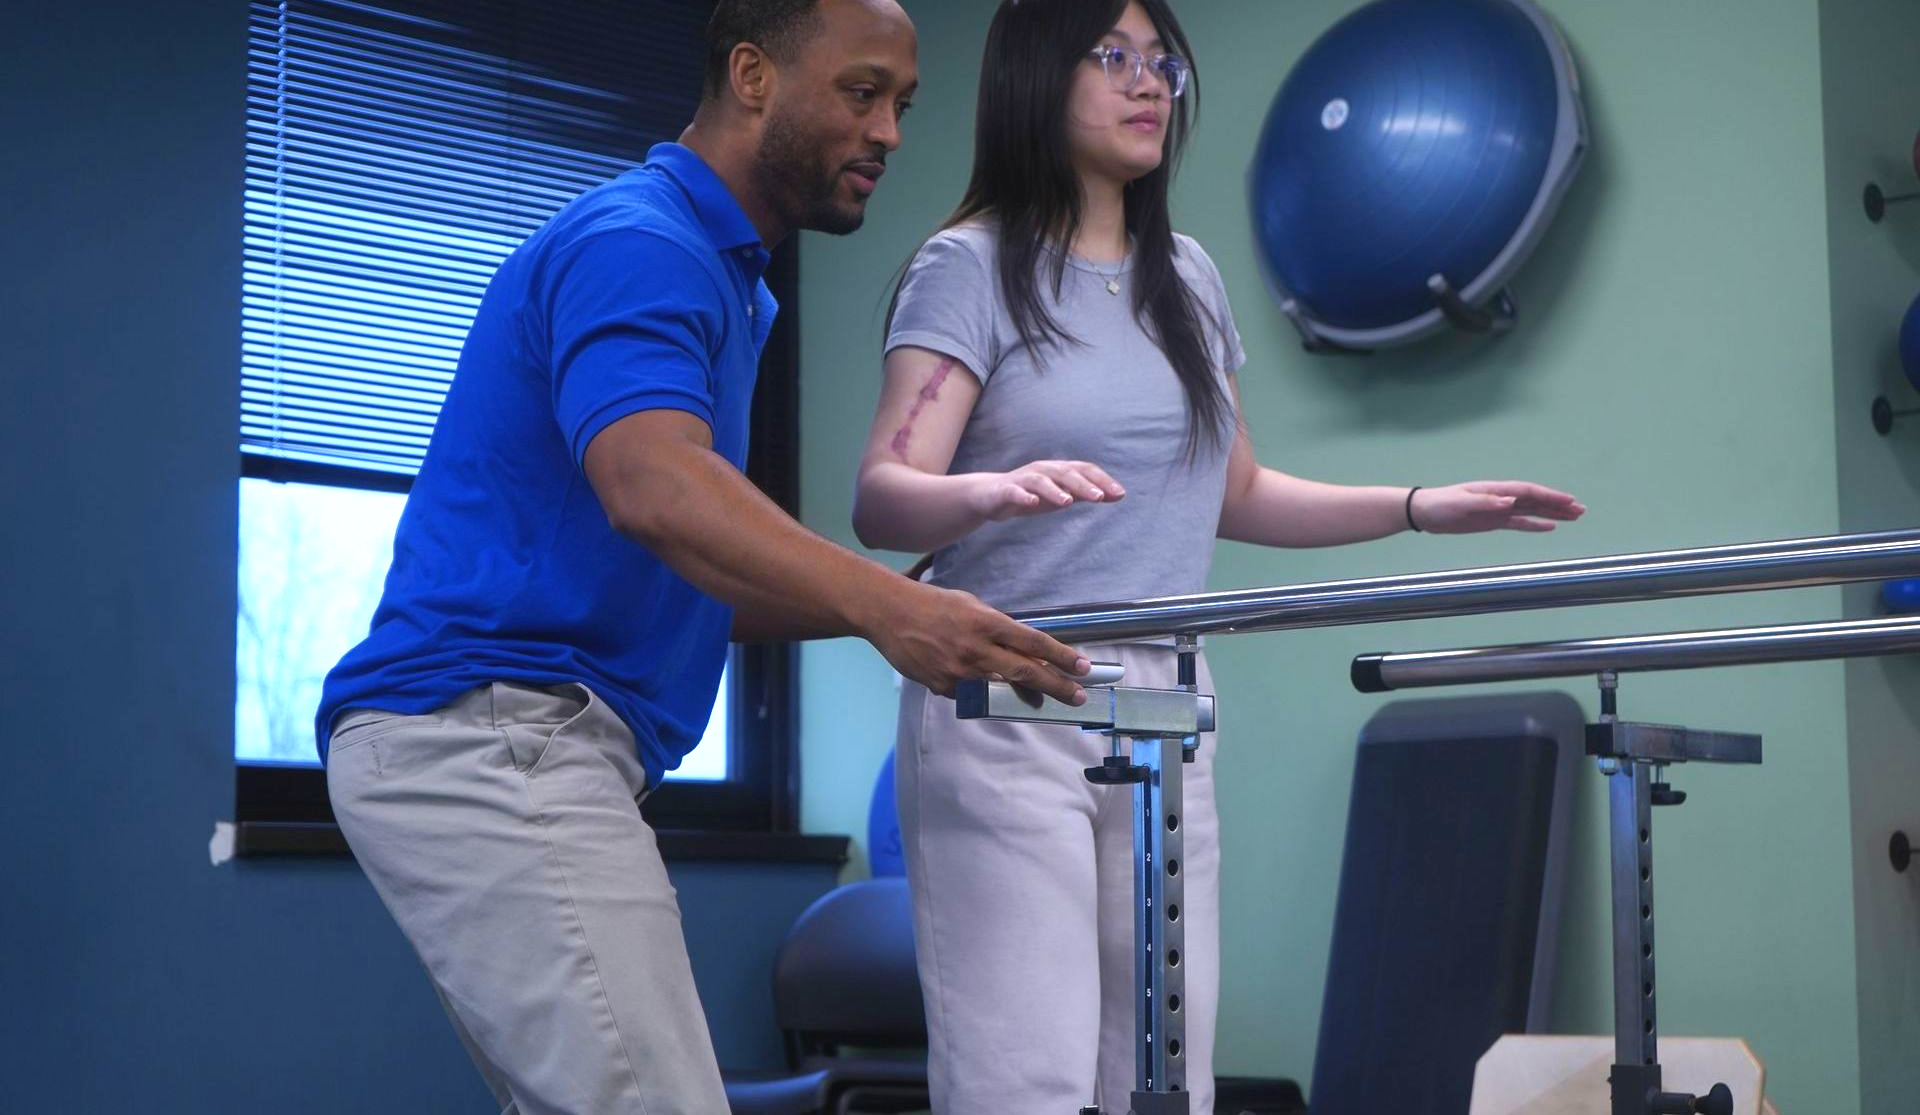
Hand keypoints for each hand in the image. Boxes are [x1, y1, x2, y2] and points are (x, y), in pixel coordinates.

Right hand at [861, 579, 1089, 704]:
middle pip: (1026, 672)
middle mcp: (977, 648)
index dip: (1062, 656)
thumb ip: (996, 626)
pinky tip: (972, 679)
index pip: (1034, 642)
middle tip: (1079, 696)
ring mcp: (960, 671)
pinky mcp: (943, 686)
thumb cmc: (931, 603)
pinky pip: (970, 693)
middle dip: (1057, 686)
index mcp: (986, 622)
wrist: (888, 612)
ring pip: (1001, 688)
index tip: (1083, 667)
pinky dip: (978, 688)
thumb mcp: (971, 604)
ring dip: (1024, 695)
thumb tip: (1020, 646)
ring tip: (1041, 701)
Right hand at [970, 460, 1125, 521]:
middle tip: (1099, 498)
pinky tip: (1032, 502)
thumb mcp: (1063, 495)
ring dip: (1055, 489)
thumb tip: (1119, 495)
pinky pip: (1015, 491)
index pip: (1084, 470)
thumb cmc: (1032, 494)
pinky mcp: (1006, 490)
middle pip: (1065, 473)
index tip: (1119, 494)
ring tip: (1068, 501)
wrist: (990, 496)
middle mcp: (1043, 470)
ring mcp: (1023, 479)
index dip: (1102, 480)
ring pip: (1041, 480)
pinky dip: (1024, 495)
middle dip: (1083, 485)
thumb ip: (1087, 494)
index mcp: (1058, 470)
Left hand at [1412, 481, 1585, 533]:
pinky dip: (1535, 524)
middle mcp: (1500, 497)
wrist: (1423, 512)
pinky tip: (1550, 527)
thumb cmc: (1440, 504)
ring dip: (1552, 513)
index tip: (1568, 501)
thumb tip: (1510, 500)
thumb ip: (1485, 502)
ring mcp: (1498, 509)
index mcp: (1494, 490)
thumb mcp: (1460, 503)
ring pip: (1531, 511)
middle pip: (1535, 500)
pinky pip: (1519, 523)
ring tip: (1575, 517)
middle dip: (1558, 504)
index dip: (1548, 496)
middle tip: (1581, 510)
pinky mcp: (1493, 521)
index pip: (1527, 492)